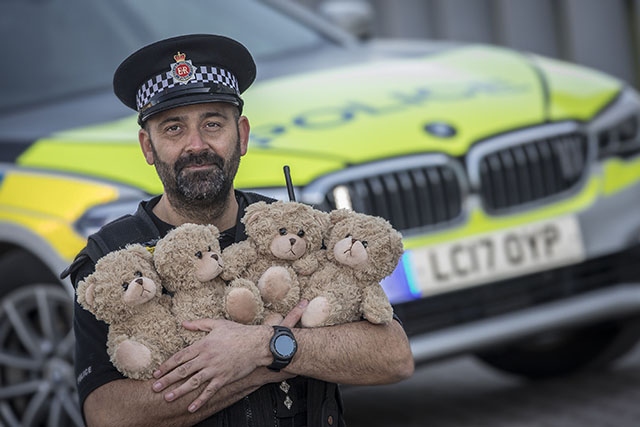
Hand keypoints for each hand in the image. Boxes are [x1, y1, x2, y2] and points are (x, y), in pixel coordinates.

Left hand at [150, 300, 307, 412]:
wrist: (257, 343)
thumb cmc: (238, 332)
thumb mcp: (218, 324)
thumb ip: (200, 324)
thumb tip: (184, 323)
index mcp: (203, 345)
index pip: (180, 357)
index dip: (167, 365)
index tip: (157, 372)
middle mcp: (206, 358)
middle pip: (183, 370)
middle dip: (167, 380)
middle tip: (155, 387)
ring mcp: (215, 369)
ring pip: (193, 382)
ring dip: (179, 391)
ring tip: (167, 398)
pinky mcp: (224, 378)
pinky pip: (210, 391)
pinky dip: (200, 400)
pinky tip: (191, 407)